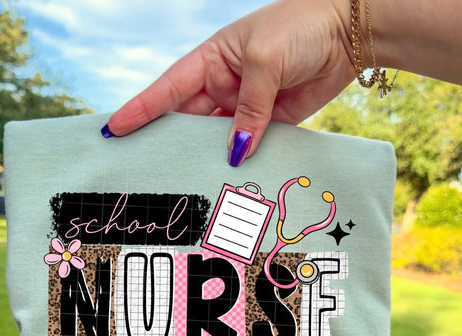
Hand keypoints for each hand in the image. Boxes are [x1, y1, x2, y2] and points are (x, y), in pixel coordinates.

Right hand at [103, 0, 354, 165]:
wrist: (348, 33)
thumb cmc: (300, 28)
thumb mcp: (267, 61)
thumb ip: (249, 109)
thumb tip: (235, 153)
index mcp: (212, 59)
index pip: (168, 89)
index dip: (140, 110)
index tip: (113, 129)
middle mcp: (223, 84)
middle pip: (186, 120)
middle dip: (166, 142)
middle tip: (142, 168)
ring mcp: (245, 105)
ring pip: (214, 138)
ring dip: (202, 158)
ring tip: (182, 180)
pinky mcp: (268, 122)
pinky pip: (246, 146)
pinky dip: (237, 162)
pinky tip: (225, 178)